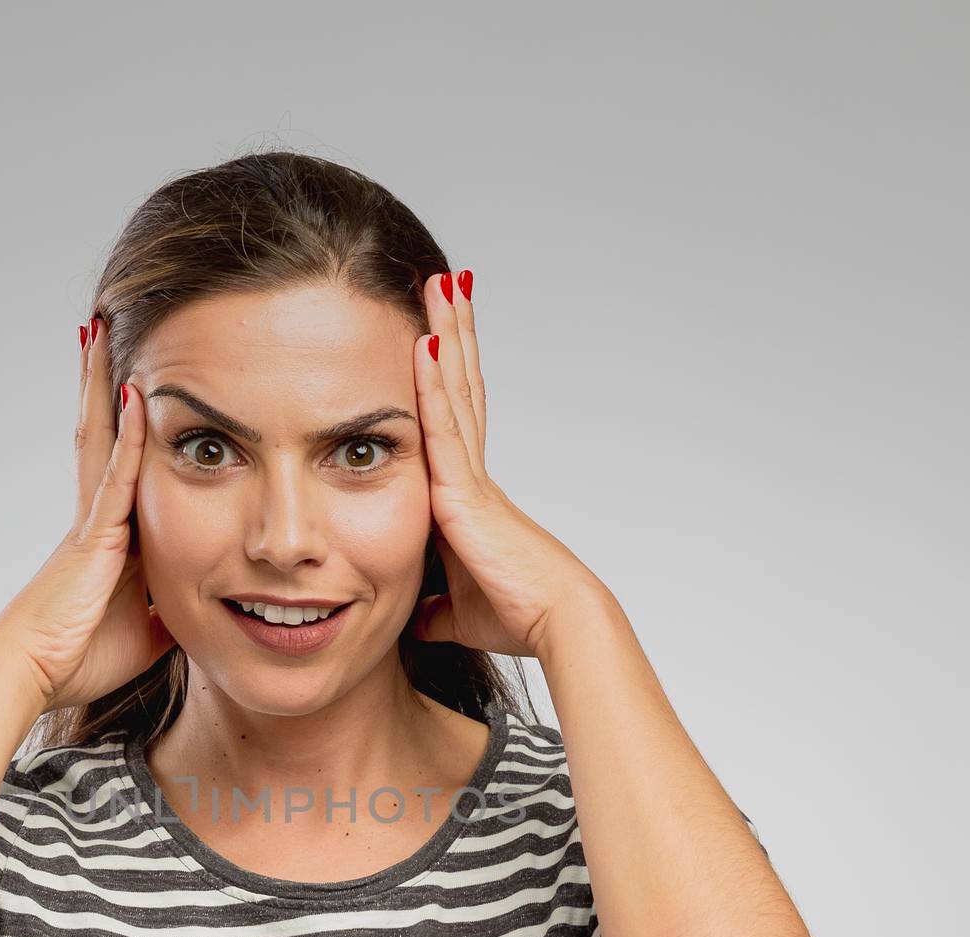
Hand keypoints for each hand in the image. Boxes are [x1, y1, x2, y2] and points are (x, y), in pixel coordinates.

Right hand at [0, 318, 175, 712]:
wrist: (36, 673)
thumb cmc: (82, 657)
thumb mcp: (148, 628)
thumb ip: (172, 605)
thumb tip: (207, 603)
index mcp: (106, 537)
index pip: (119, 465)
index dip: (122, 423)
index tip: (129, 381)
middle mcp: (95, 516)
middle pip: (101, 433)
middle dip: (101, 382)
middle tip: (101, 328)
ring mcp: (92, 519)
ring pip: (102, 437)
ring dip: (103, 384)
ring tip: (101, 330)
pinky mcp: (93, 534)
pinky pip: (117, 474)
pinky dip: (128, 434)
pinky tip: (135, 394)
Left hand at [408, 270, 593, 659]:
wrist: (555, 621)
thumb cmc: (518, 615)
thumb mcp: (458, 610)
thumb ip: (435, 607)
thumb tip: (415, 618)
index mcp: (473, 497)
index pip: (457, 422)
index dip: (451, 377)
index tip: (442, 333)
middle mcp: (475, 475)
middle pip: (462, 387)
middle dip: (455, 333)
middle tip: (446, 283)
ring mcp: (472, 477)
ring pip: (456, 391)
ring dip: (449, 334)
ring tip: (441, 283)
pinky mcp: (465, 492)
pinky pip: (446, 427)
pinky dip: (434, 384)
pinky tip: (427, 341)